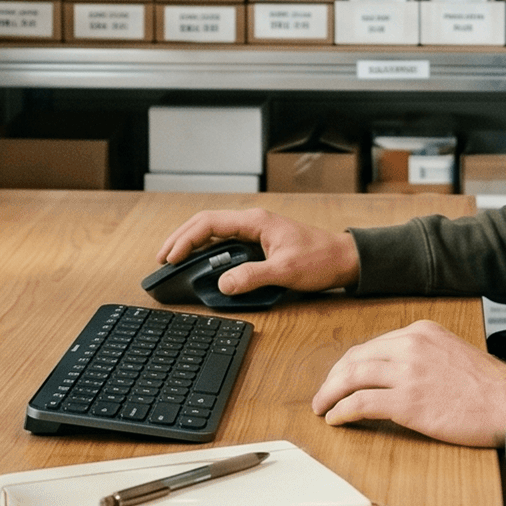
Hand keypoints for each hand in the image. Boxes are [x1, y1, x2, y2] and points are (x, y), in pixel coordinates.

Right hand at [156, 207, 360, 296]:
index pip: (209, 223)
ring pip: (214, 232)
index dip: (185, 239)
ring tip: (174, 259)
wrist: (344, 259)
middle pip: (206, 224)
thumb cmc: (320, 259)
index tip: (171, 257)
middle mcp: (252, 222)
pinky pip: (226, 243)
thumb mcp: (285, 270)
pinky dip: (208, 251)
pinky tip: (200, 263)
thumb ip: (252, 277)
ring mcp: (255, 231)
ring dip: (193, 243)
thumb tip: (223, 284)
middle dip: (181, 239)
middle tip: (162, 258)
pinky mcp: (259, 243)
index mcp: (255, 221)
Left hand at [310, 320, 505, 448]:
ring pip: (351, 377)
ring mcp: (408, 373)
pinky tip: (336, 419)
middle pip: (355, 357)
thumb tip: (397, 372)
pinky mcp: (407, 402)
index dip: (351, 364)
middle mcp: (410, 346)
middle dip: (334, 377)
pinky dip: (342, 411)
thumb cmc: (488, 387)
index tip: (342, 378)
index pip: (373, 345)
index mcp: (421, 332)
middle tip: (324, 394)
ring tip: (322, 408)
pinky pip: (361, 403)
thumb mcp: (452, 353)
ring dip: (330, 394)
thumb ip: (424, 356)